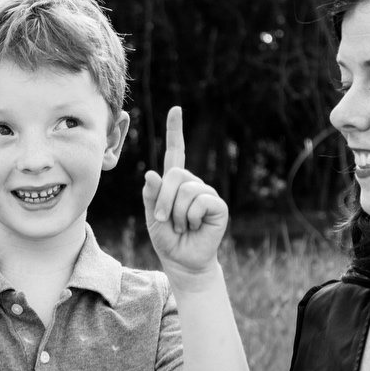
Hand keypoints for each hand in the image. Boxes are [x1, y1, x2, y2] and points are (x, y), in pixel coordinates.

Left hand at [141, 106, 228, 278]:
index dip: (175, 130)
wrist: (183, 261)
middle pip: (174, 175)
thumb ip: (151, 196)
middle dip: (163, 201)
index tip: (176, 110)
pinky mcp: (218, 206)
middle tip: (164, 220)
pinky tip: (195, 226)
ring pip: (186, 190)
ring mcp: (207, 193)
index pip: (176, 151)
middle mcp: (193, 183)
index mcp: (176, 182)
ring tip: (181, 226)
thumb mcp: (152, 216)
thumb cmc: (167, 239)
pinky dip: (191, 217)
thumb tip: (151, 174)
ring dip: (177, 214)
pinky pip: (200, 201)